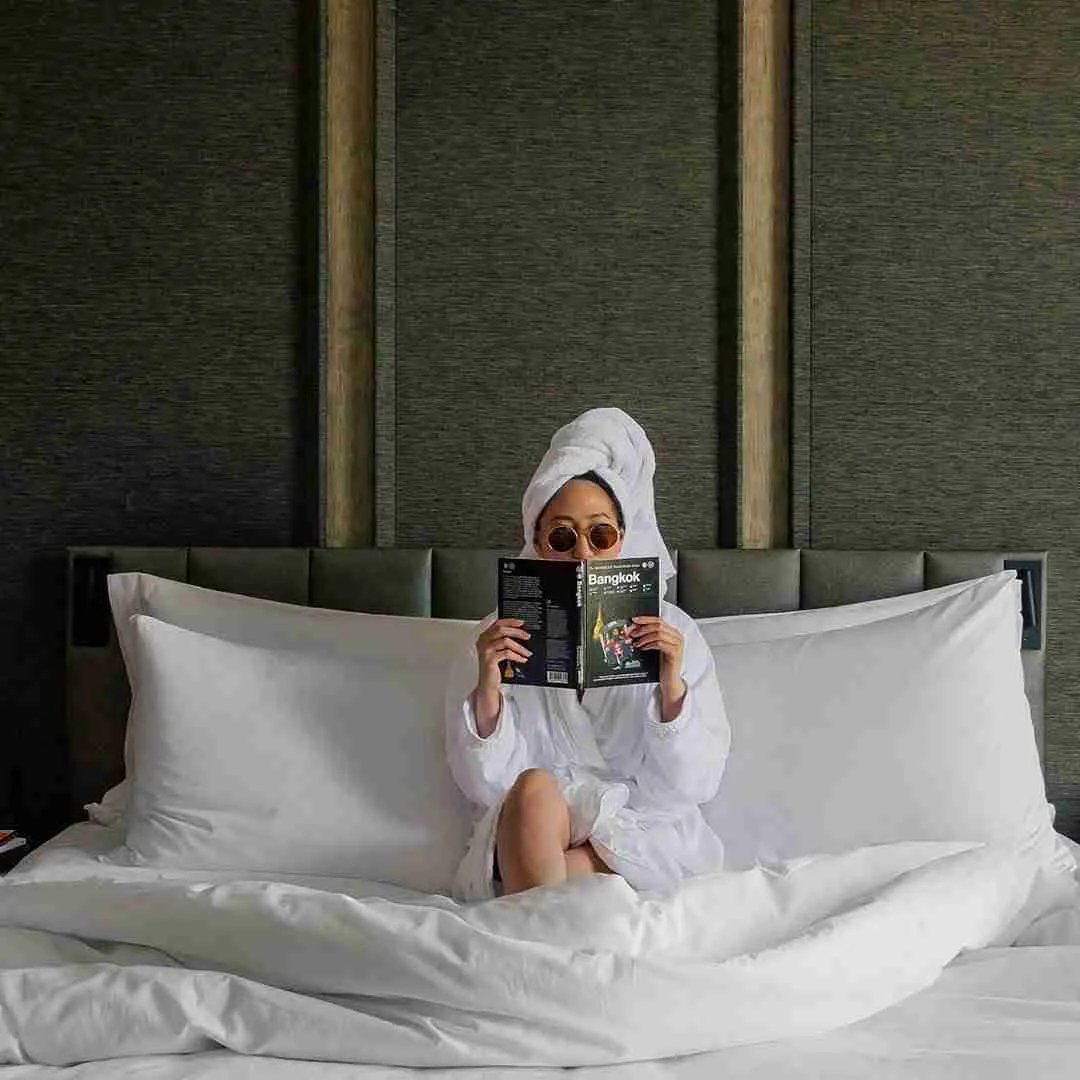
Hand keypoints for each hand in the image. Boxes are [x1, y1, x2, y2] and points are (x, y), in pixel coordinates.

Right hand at [473, 618, 530, 736]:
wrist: (486, 683)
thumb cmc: (492, 667)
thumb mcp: (496, 651)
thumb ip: (502, 640)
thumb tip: (519, 633)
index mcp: (484, 637)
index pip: (497, 623)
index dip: (510, 621)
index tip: (521, 622)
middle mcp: (483, 641)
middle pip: (501, 629)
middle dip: (517, 631)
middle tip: (527, 636)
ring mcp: (485, 650)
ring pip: (506, 641)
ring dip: (519, 647)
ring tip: (527, 652)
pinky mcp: (490, 659)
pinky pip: (507, 653)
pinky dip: (517, 656)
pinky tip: (522, 659)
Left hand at [630, 616, 686, 721]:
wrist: (670, 680)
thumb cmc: (663, 664)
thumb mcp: (655, 647)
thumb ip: (649, 637)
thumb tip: (634, 629)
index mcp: (673, 632)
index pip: (659, 620)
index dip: (645, 619)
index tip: (633, 620)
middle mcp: (677, 636)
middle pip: (658, 624)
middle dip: (642, 627)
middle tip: (632, 633)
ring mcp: (678, 644)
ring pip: (658, 633)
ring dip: (644, 637)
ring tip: (636, 643)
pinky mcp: (675, 652)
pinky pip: (660, 643)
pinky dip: (649, 644)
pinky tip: (642, 648)